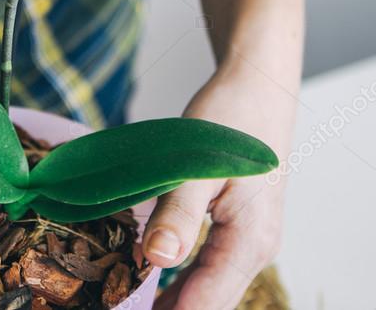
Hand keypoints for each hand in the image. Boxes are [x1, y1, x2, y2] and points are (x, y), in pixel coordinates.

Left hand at [145, 59, 296, 309]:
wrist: (259, 86)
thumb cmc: (232, 117)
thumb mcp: (199, 163)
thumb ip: (179, 212)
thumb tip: (156, 259)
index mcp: (250, 241)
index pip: (206, 304)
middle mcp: (256, 250)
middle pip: (209, 303)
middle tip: (116, 303)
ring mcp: (250, 241)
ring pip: (209, 289)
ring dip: (172, 300)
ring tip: (125, 296)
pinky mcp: (240, 230)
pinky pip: (210, 269)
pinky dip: (180, 281)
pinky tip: (148, 276)